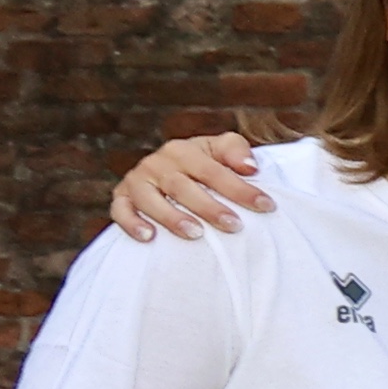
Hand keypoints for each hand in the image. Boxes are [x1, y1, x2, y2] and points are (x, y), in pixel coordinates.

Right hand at [113, 129, 270, 241]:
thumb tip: (251, 167)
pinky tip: (149, 237)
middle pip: (183, 186)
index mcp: (183, 150)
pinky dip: (132, 223)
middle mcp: (157, 163)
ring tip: (196, 234)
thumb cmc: (203, 165)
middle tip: (234, 225)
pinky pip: (121, 211)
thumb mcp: (220, 151)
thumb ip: (236, 151)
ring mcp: (137, 181)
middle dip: (210, 207)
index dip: (240, 189)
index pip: (213, 170)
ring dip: (172, 217)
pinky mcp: (121, 198)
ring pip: (151, 200)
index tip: (266, 206)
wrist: (167, 173)